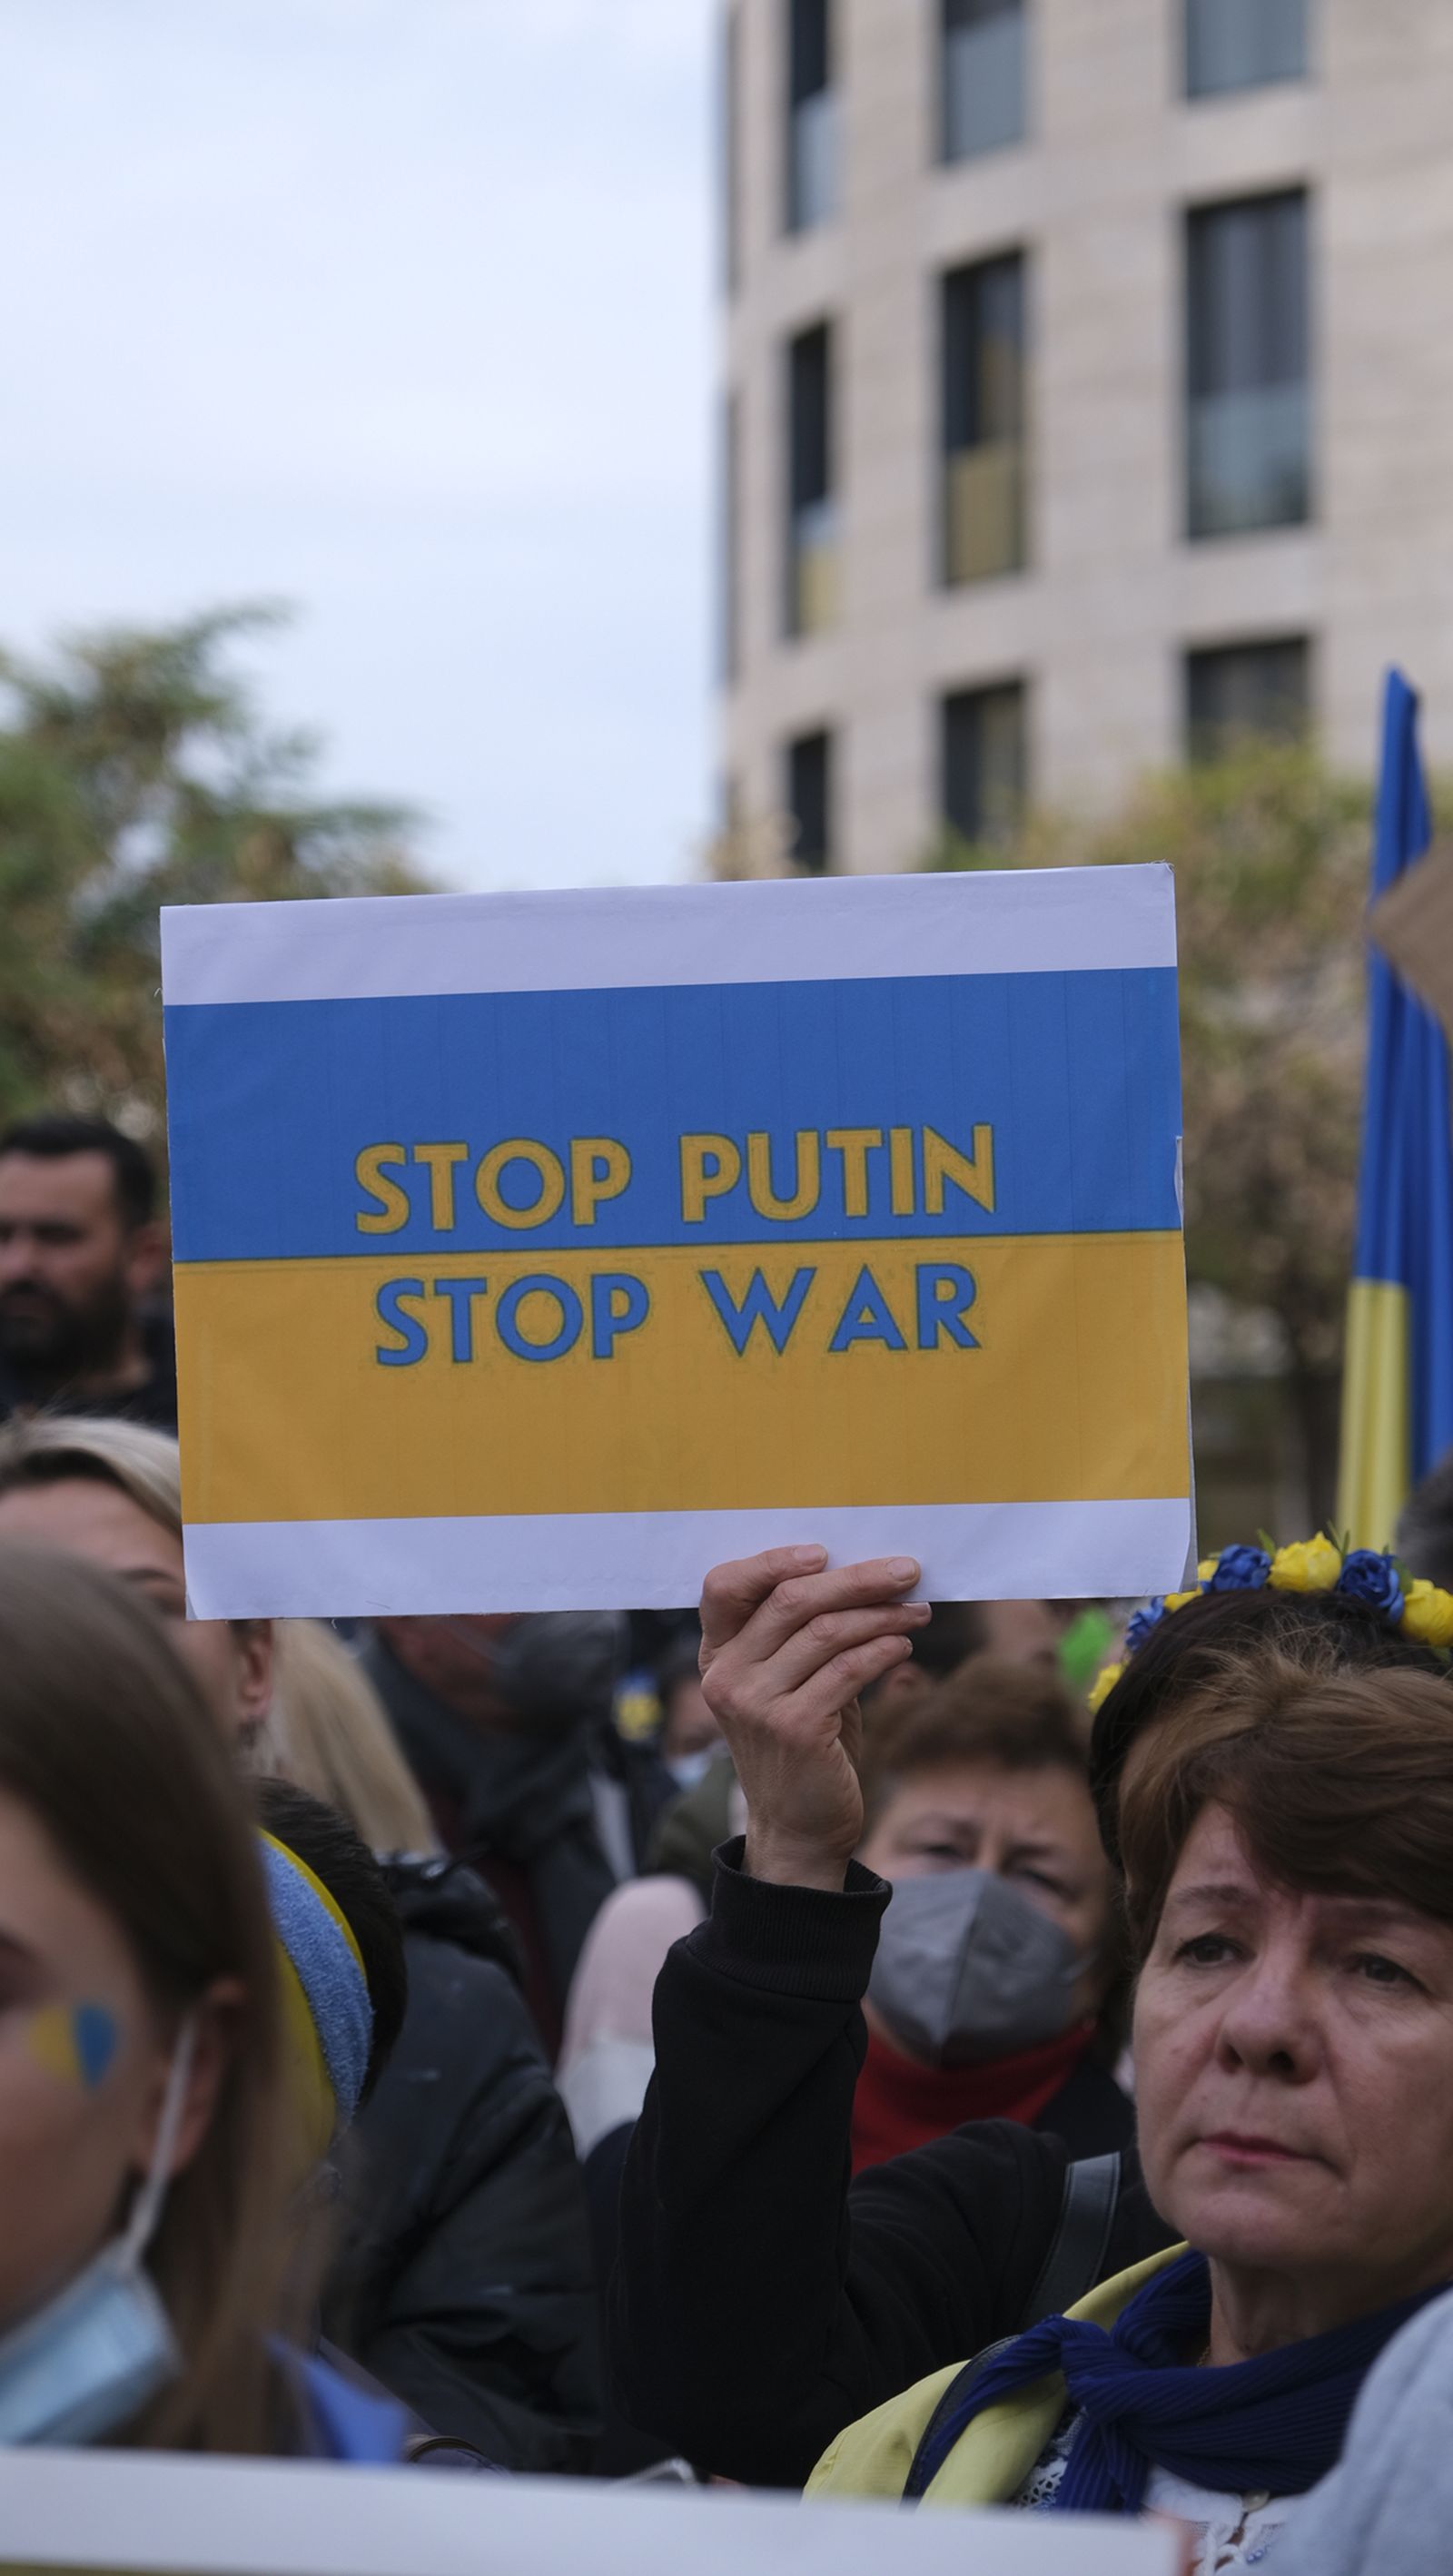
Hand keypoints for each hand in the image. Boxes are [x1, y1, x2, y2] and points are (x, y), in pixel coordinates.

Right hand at [698, 1546, 928, 1889]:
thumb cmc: (803, 1745)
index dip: (771, 1560)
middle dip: (857, 1579)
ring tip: (917, 1611)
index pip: (724, 1587)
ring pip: (827, 1631)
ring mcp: (757, 1704)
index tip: (825, 1552)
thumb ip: (804, 1636)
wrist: (799, 1829)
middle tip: (906, 1570)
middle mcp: (727, 1677)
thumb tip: (864, 1577)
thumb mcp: (789, 1685)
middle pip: (791, 1600)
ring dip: (883, 1614)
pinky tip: (904, 1645)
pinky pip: (849, 1669)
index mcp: (717, 1656)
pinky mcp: (795, 1729)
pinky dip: (883, 1649)